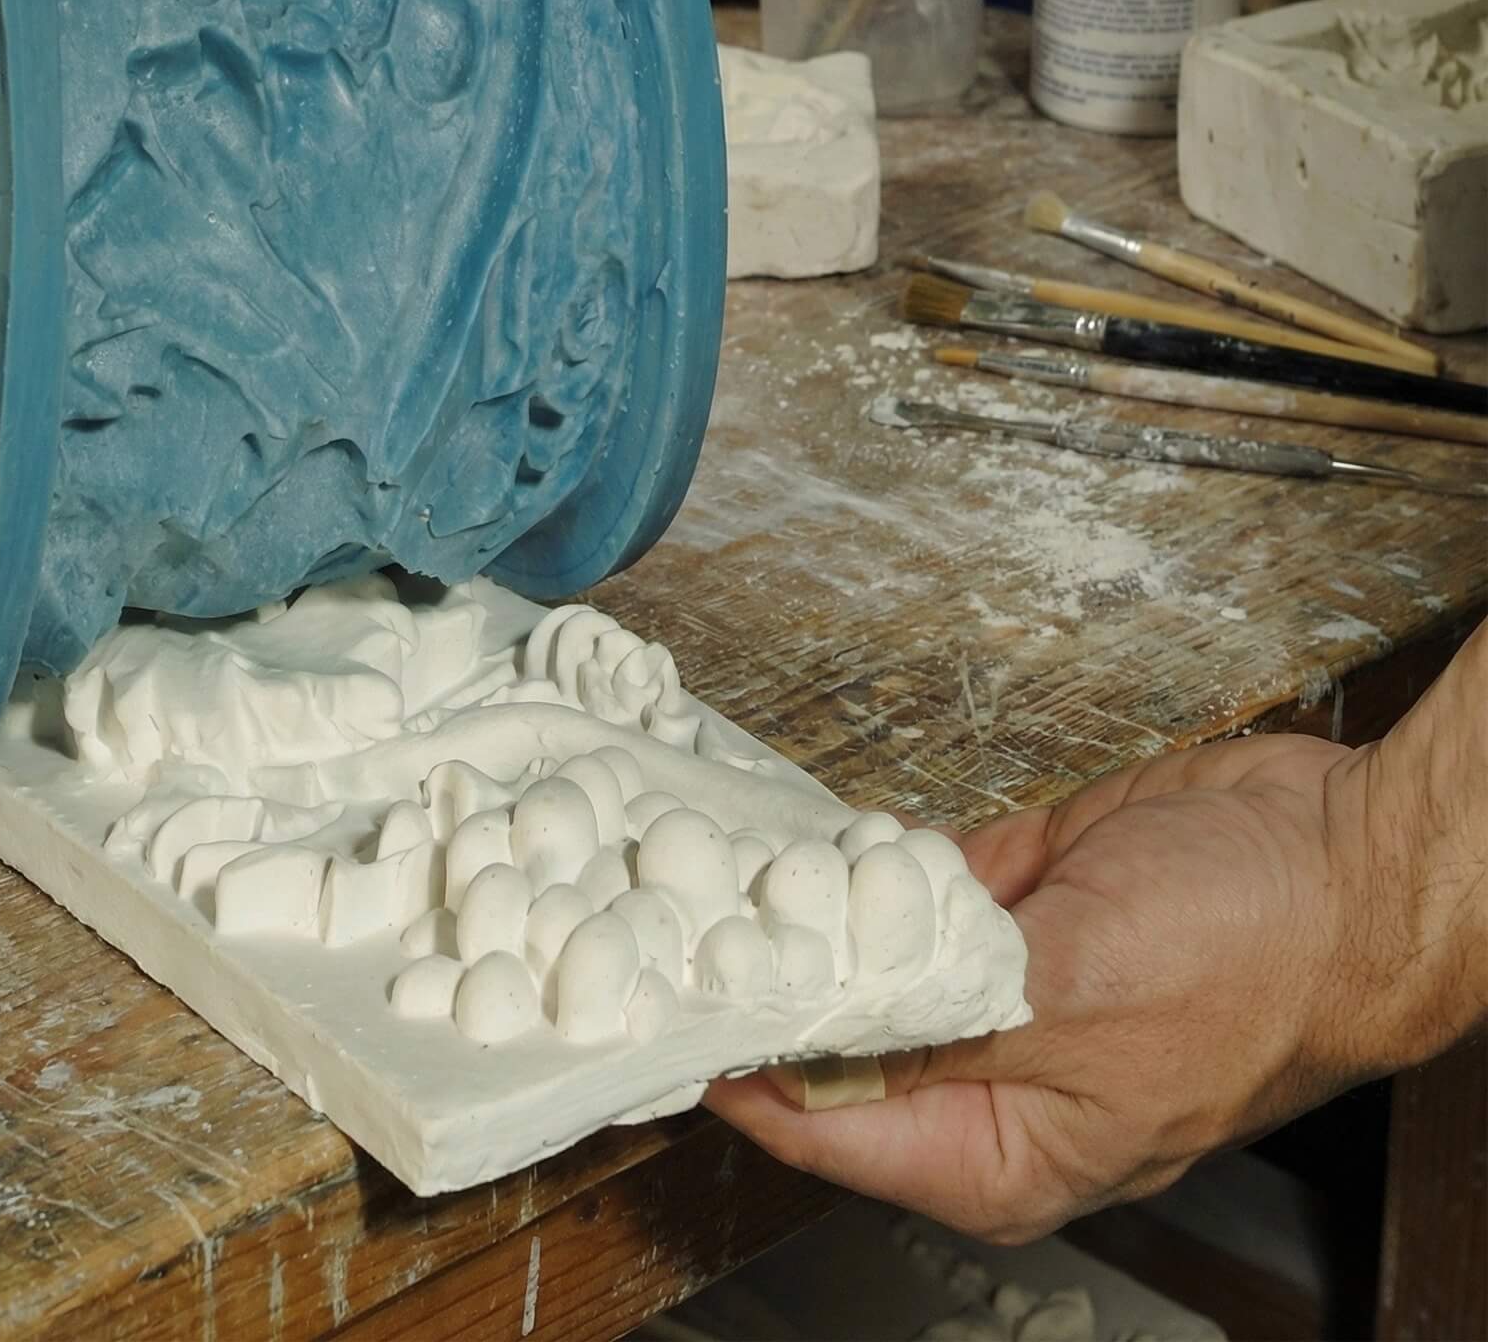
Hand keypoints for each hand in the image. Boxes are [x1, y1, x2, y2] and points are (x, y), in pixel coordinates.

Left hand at [707, 733, 1396, 1243]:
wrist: (1339, 852)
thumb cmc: (1252, 963)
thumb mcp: (1068, 1001)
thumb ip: (929, 1022)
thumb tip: (797, 1035)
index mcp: (995, 1153)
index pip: (817, 1129)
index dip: (729, 1067)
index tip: (648, 1007)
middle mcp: (981, 1078)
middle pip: (826, 1040)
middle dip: (753, 974)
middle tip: (660, 910)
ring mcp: (988, 981)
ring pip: (857, 951)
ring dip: (800, 906)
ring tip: (713, 862)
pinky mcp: (1004, 900)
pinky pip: (903, 882)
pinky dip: (862, 858)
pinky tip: (817, 834)